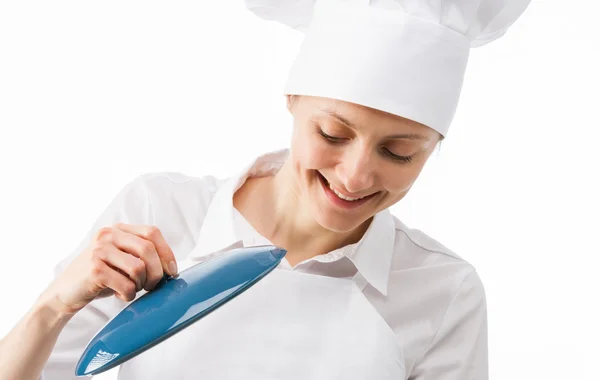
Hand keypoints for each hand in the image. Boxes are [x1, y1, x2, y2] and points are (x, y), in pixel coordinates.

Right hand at [37, 223, 177, 316]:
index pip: (152, 232)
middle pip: (148, 249)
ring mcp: (99, 251)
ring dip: (141, 284)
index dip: (167, 252)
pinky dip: (128, 295)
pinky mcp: (94, 270)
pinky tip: (120, 295)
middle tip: (152, 286)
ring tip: (133, 288)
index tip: (172, 271)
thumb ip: (141, 254)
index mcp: (118, 229)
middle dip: (157, 272)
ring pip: (139, 268)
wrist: (65, 292)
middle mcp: (108, 235)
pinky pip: (126, 285)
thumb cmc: (101, 276)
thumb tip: (172, 267)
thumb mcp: (121, 258)